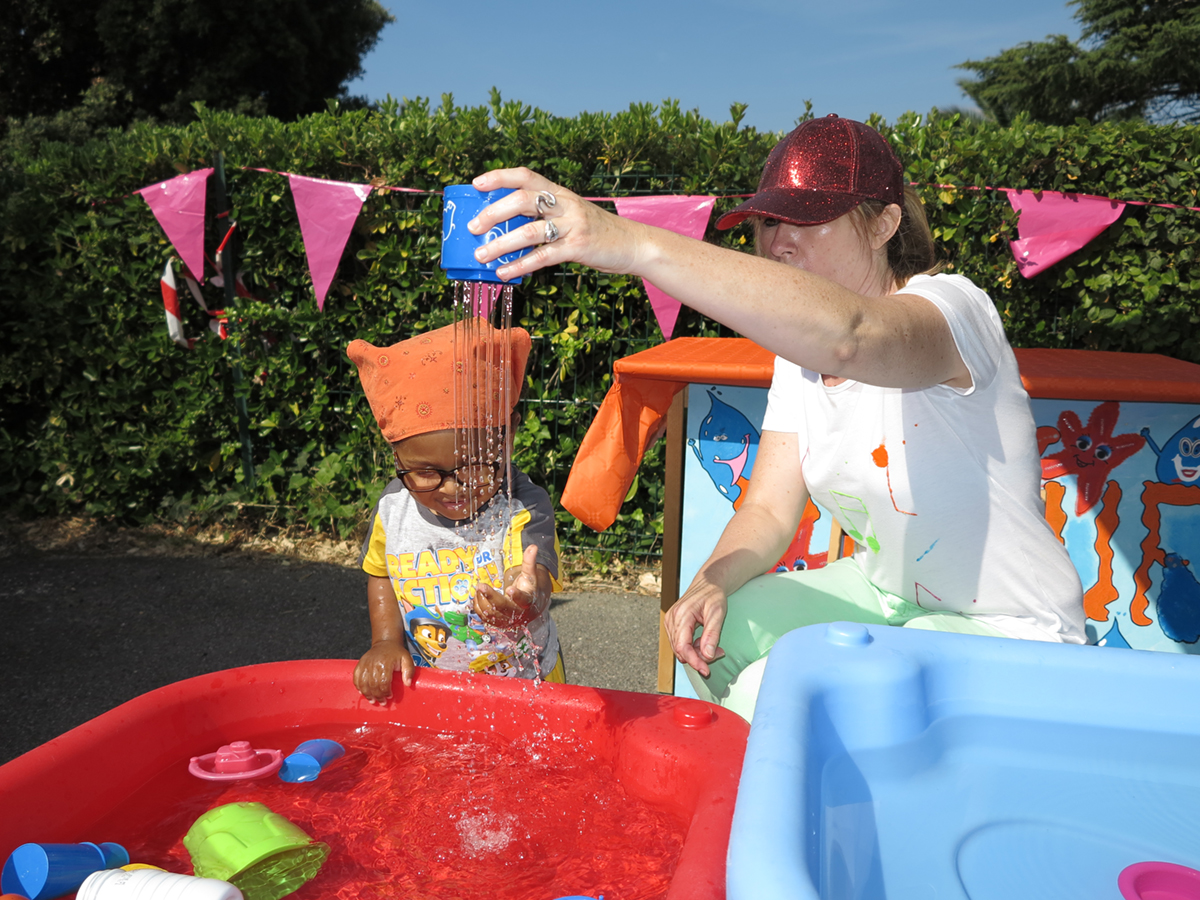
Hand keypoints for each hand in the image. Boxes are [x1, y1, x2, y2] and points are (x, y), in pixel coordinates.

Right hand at [352, 639, 413, 702]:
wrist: (385, 643)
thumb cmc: (396, 652)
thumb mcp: (407, 659)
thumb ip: (409, 671)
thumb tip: (408, 683)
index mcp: (385, 663)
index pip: (384, 682)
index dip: (386, 692)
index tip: (390, 696)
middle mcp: (373, 663)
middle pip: (373, 685)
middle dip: (378, 696)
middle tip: (382, 702)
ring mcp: (365, 664)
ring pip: (363, 683)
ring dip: (367, 694)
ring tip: (372, 700)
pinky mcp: (359, 665)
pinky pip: (356, 678)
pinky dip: (358, 687)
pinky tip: (363, 692)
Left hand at [467, 169, 646, 280]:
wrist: (632, 244)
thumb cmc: (596, 232)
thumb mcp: (571, 213)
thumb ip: (545, 215)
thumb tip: (506, 227)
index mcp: (560, 192)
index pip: (526, 175)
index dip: (499, 176)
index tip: (476, 184)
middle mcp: (565, 204)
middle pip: (522, 200)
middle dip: (493, 213)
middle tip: (473, 227)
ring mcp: (573, 225)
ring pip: (529, 231)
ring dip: (501, 244)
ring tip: (481, 256)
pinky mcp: (578, 248)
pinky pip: (543, 257)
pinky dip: (520, 265)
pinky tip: (504, 273)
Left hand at [474, 545, 542, 627]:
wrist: (529, 607)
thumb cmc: (529, 588)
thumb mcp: (530, 575)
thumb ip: (530, 562)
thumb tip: (533, 546)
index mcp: (528, 601)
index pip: (523, 600)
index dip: (517, 596)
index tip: (510, 589)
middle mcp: (518, 613)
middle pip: (503, 607)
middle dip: (491, 597)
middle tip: (481, 586)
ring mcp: (507, 619)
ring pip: (492, 613)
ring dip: (483, 600)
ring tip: (479, 587)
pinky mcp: (497, 622)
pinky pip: (485, 617)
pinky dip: (479, 606)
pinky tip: (477, 595)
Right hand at [664, 576, 728, 677]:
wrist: (708, 583)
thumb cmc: (713, 595)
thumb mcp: (718, 613)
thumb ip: (712, 635)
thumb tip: (707, 656)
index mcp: (682, 615)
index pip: (683, 647)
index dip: (694, 662)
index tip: (706, 671)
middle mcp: (672, 619)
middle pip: (680, 650)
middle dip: (699, 657)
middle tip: (719, 652)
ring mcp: (670, 622)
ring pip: (680, 649)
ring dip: (696, 653)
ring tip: (713, 645)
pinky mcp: (672, 624)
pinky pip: (679, 643)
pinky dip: (692, 647)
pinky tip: (704, 641)